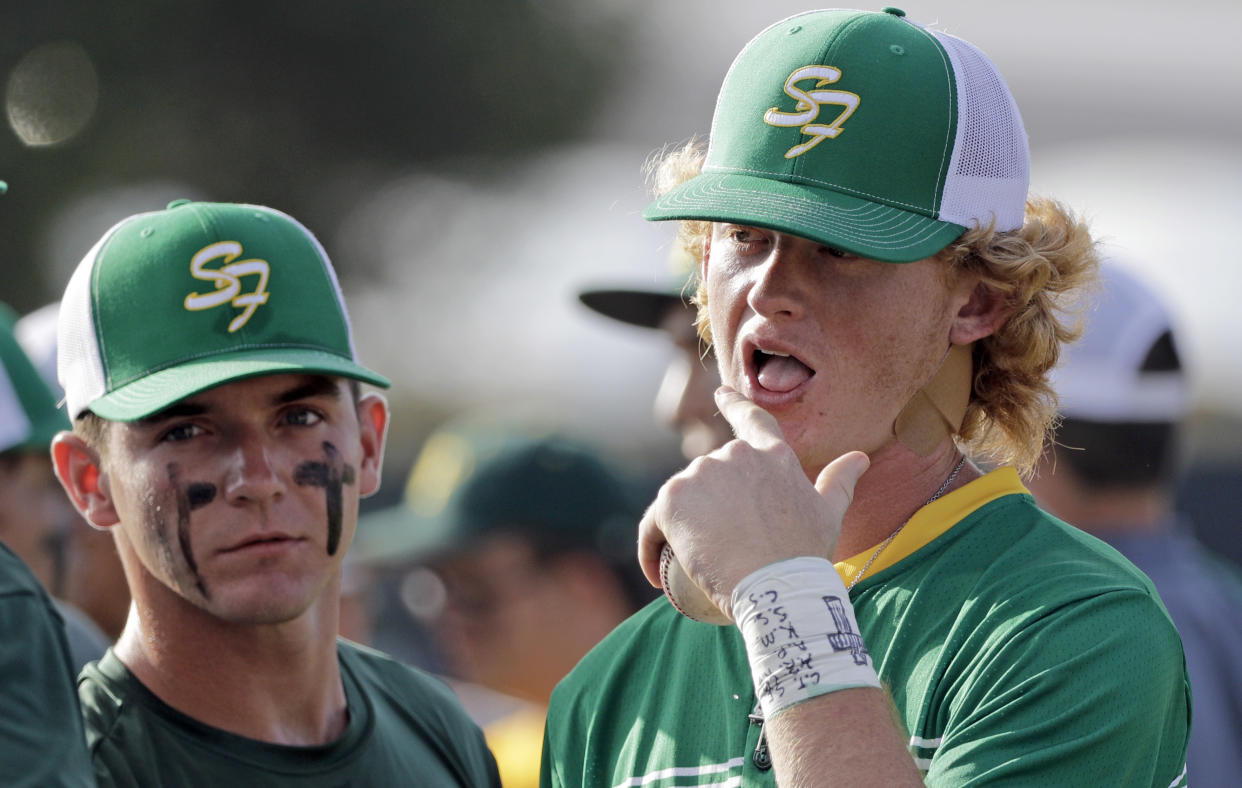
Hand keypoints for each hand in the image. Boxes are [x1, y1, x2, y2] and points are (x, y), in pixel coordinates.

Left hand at [638, 386, 869, 619]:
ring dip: (680, 526)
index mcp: (772, 454)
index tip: (720, 394)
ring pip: (681, 499)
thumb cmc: (805, 556)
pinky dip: (649, 547)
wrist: (776, 589)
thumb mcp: (829, 515)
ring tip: (694, 564)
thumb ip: (840, 481)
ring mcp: (700, 474)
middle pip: (711, 475)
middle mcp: (734, 454)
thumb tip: (860, 458)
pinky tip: (654, 574)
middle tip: (721, 547)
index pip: (750, 419)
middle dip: (709, 505)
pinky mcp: (671, 499)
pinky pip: (652, 525)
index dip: (734, 403)